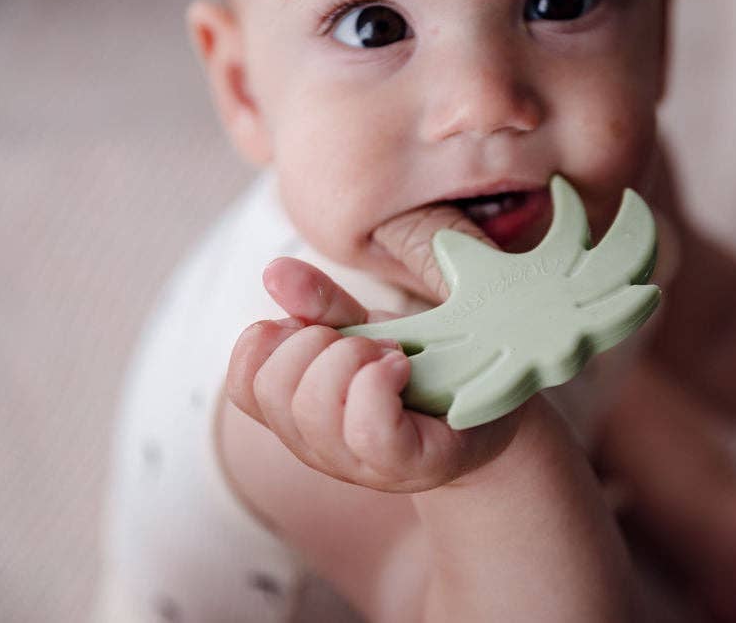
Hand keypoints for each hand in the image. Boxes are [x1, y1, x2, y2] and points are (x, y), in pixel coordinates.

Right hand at [224, 257, 521, 492]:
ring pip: (311, 408)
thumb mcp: (368, 329)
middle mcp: (318, 447)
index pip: (244, 380)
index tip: (319, 325)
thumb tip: (274, 271)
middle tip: (369, 340)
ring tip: (392, 353)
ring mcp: (359, 464)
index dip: (269, 338)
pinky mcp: (407, 465)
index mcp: (299, 413)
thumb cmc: (424, 369)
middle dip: (317, 342)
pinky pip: (368, 428)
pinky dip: (379, 383)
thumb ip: (322, 304)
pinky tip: (401, 367)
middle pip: (273, 389)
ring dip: (352, 358)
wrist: (491, 409)